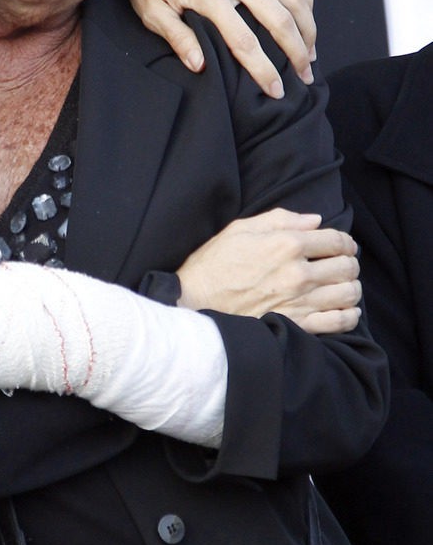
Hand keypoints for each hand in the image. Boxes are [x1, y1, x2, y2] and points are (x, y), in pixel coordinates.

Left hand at [114, 0, 316, 97]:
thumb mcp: (150, 12)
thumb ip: (177, 38)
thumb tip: (200, 66)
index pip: (245, 41)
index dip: (264, 70)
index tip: (276, 91)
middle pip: (280, 18)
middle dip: (297, 52)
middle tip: (304, 77)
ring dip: (308, 27)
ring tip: (310, 53)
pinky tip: (306, 20)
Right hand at [176, 209, 360, 333]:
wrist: (193, 302)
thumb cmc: (213, 264)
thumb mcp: (241, 229)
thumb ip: (281, 219)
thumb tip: (315, 220)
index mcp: (287, 244)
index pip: (336, 240)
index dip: (346, 242)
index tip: (343, 246)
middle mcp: (298, 273)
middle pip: (347, 267)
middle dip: (350, 264)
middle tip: (343, 266)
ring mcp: (298, 301)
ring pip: (348, 294)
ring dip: (351, 289)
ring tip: (344, 288)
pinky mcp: (295, 325)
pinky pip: (338, 323)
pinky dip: (349, 316)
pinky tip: (345, 311)